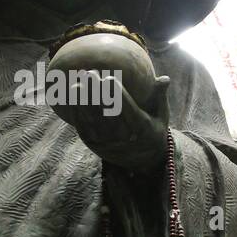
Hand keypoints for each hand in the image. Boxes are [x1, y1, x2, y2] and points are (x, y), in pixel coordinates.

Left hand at [54, 74, 169, 170]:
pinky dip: (76, 114)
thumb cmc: (153, 130)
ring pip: (92, 122)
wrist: (144, 162)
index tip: (109, 78)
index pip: (127, 110)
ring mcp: (108, 144)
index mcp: (142, 129)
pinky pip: (84, 129)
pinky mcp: (95, 146)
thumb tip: (164, 77)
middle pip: (106, 114)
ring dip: (83, 103)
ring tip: (76, 84)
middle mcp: (124, 138)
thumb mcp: (162, 116)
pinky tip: (72, 99)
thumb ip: (160, 97)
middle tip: (89, 74)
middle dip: (96, 94)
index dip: (117, 95)